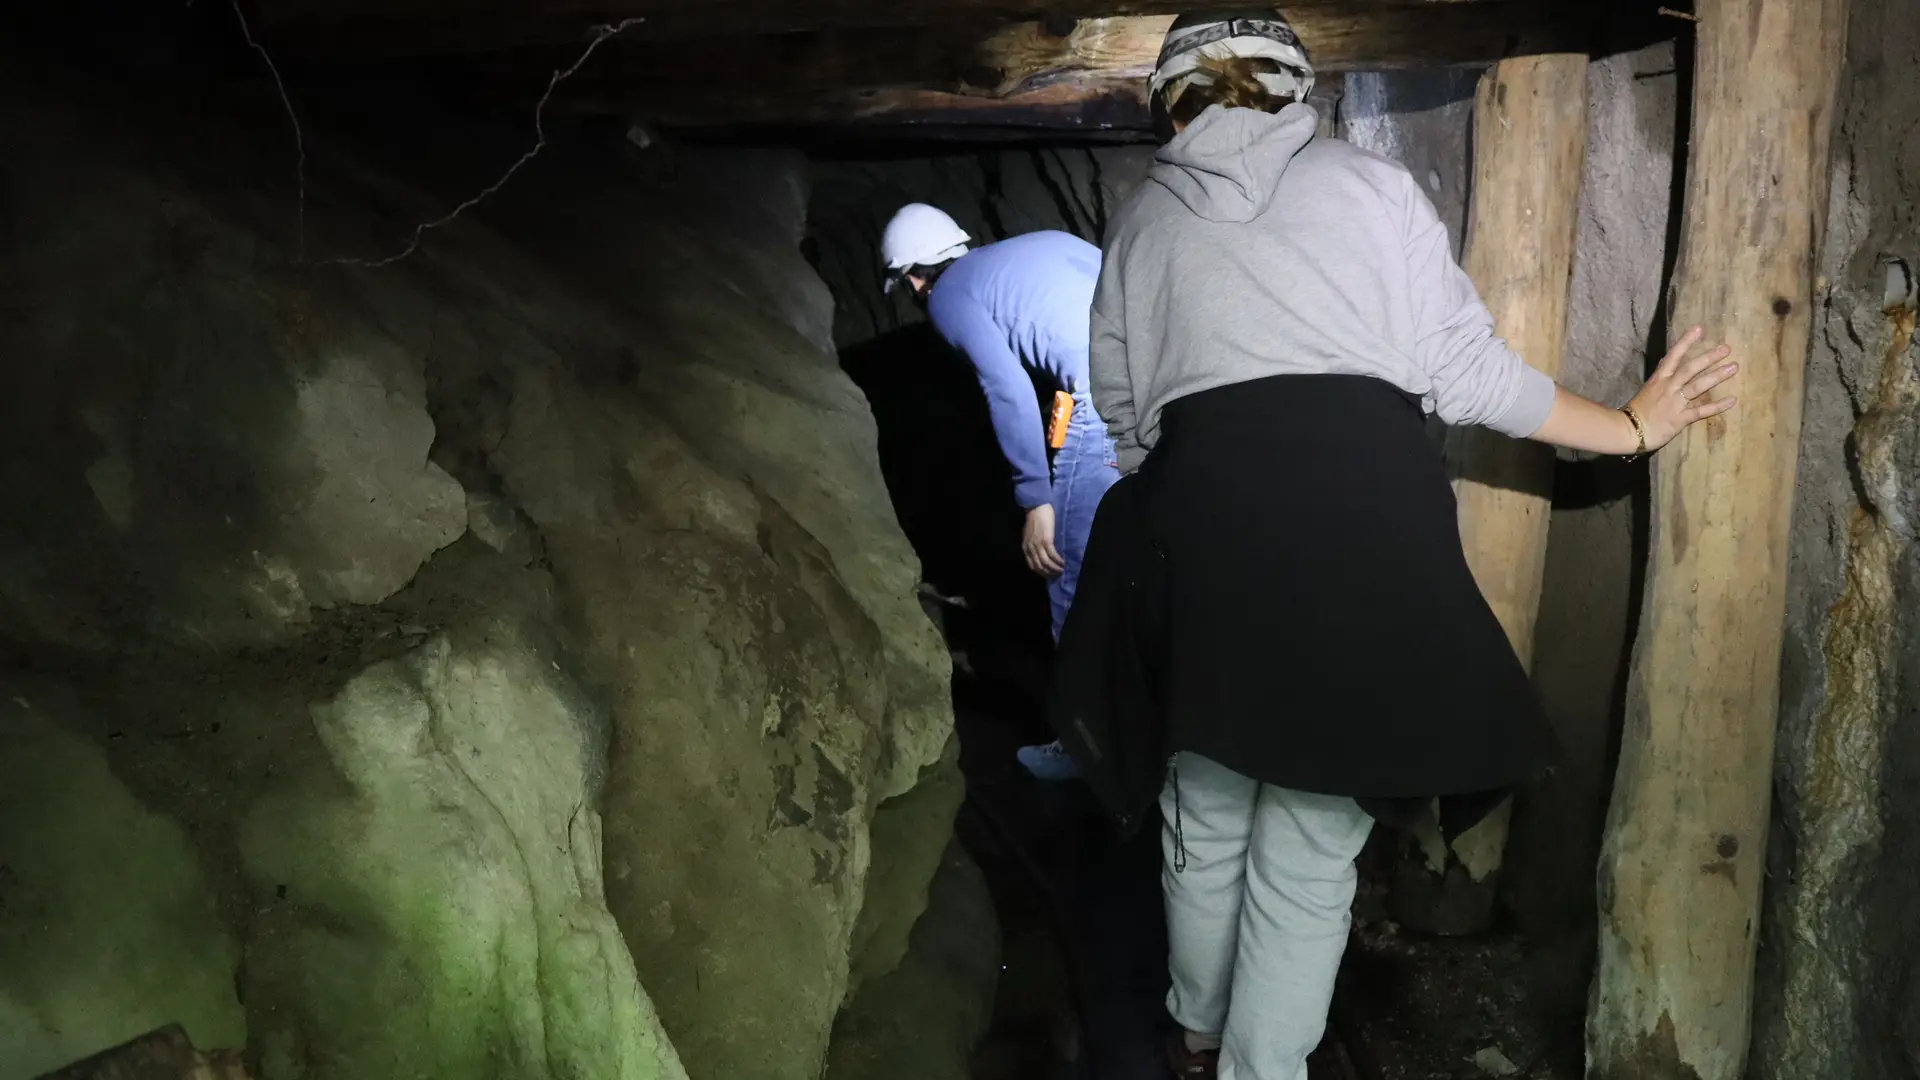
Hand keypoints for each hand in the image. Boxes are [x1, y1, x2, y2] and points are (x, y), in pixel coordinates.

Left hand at [1022, 504, 1065, 577]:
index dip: (1041, 572)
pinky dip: (1058, 561)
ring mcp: (1038, 545)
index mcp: (1025, 547)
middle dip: (1049, 573)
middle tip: (1058, 575)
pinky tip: (1064, 562)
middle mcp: (1030, 548)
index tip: (1049, 575)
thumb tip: (1040, 552)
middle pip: (1039, 567)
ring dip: (1055, 569)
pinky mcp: (1046, 540)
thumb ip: (1033, 543)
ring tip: (1062, 570)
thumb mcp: (1030, 534)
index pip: (1032, 566)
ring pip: (1046, 563)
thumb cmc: (1035, 518)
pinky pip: (1052, 555)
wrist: (1036, 506)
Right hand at [1625, 326, 1739, 451]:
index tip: (1699, 329)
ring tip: (1733, 367)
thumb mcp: (1647, 389)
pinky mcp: (1679, 419)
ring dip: (1716, 376)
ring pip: (1697, 387)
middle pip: (1690, 369)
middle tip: (1726, 348)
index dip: (1686, 342)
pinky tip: (1732, 400)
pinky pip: (1701, 411)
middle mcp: (1668, 388)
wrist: (1627, 431)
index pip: (1673, 356)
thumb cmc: (1637, 411)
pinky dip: (1717, 406)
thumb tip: (1667, 359)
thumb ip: (1660, 375)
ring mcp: (1675, 403)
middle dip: (1708, 358)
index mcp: (1659, 379)